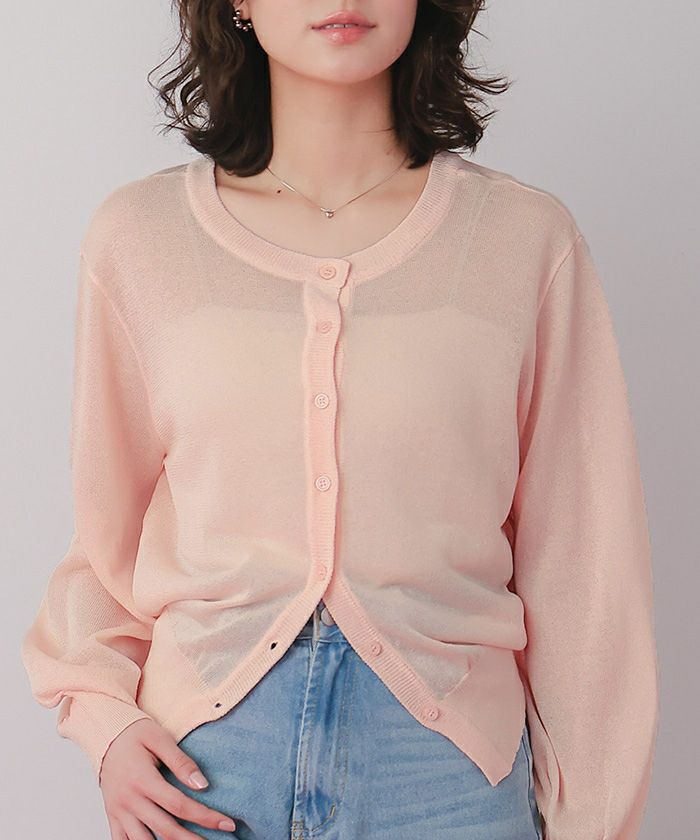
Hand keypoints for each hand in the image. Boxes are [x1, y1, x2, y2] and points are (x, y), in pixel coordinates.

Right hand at [99, 718, 236, 838]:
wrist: (105, 733)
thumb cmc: (134, 733)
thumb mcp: (160, 739)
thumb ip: (181, 762)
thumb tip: (202, 785)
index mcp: (143, 780)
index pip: (179, 806)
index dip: (205, 817)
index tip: (227, 822)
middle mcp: (129, 800)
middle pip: (166, 830)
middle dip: (194, 839)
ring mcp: (119, 811)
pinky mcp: (112, 816)